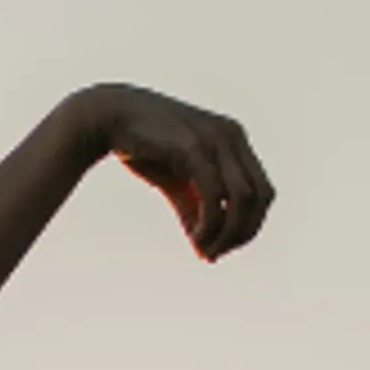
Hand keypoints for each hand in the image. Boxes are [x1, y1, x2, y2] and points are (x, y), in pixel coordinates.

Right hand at [76, 85, 273, 262]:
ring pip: (242, 198)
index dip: (249, 225)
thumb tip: (205, 247)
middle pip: (260, 197)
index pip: (263, 191)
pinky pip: (214, 194)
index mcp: (234, 140)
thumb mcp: (173, 180)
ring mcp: (216, 141)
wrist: (107, 116)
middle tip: (214, 254)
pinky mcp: (194, 149)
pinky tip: (195, 237)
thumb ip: (193, 208)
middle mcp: (232, 137)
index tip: (221, 246)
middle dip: (242, 232)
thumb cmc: (140, 145)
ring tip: (205, 249)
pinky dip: (211, 222)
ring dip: (228, 232)